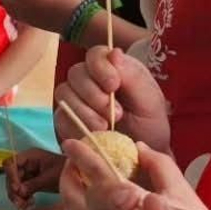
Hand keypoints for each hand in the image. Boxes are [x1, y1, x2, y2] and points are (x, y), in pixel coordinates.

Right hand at [5, 147, 63, 208]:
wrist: (79, 177)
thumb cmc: (66, 172)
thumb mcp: (49, 178)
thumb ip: (32, 184)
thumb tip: (18, 192)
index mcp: (30, 156)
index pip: (11, 163)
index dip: (11, 175)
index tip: (17, 189)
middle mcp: (26, 163)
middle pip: (11, 176)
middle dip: (13, 190)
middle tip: (19, 203)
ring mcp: (27, 173)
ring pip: (14, 185)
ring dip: (17, 196)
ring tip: (24, 206)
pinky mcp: (30, 182)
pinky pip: (21, 190)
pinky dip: (23, 198)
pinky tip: (29, 204)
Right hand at [54, 46, 171, 153]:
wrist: (140, 157)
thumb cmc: (149, 126)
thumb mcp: (150, 100)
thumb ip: (133, 76)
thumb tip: (114, 52)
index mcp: (113, 69)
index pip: (95, 54)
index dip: (100, 67)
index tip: (113, 85)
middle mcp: (90, 80)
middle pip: (76, 73)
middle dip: (93, 94)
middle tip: (115, 113)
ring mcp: (75, 99)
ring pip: (64, 93)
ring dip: (84, 111)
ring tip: (106, 127)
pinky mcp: (65, 120)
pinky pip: (60, 116)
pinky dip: (75, 125)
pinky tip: (93, 135)